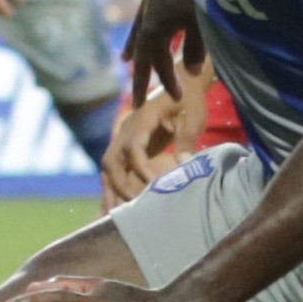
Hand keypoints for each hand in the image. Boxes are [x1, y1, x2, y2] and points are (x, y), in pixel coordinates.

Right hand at [99, 80, 197, 206]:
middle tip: (135, 208)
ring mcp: (123, 139)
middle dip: (120, 187)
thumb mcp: (193, 116)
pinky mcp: (127, 148)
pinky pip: (116, 171)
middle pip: (112, 162)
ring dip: (110, 192)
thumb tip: (183, 165)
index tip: (152, 186)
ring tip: (113, 218)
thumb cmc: (189, 99)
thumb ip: (187, 139)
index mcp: (142, 118)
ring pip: (108, 169)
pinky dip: (114, 189)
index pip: (133, 148)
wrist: (181, 83)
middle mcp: (126, 130)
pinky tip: (114, 211)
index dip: (140, 168)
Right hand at [128, 0, 201, 102]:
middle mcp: (146, 20)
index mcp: (156, 29)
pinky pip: (141, 21)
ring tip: (128, 66)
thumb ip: (197, 46)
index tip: (177, 98)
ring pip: (140, 37)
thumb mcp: (202, 18)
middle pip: (144, 55)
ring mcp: (148, 6)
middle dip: (143, 78)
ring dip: (138, 54)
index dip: (167, 82)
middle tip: (138, 103)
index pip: (156, 64)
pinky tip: (135, 36)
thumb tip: (189, 71)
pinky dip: (138, 33)